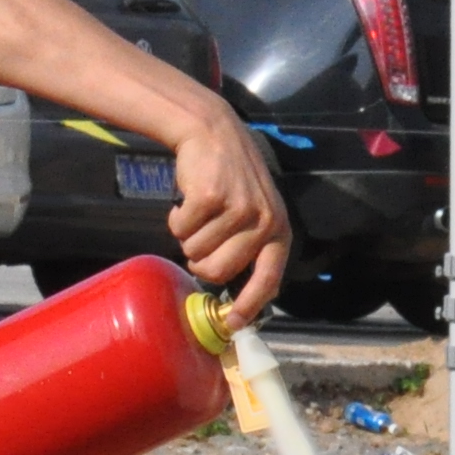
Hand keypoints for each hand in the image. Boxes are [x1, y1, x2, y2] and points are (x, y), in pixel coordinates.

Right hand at [165, 121, 291, 324]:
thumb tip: (249, 298)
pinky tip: (187, 199)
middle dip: (200, 263)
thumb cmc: (231, 179)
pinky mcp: (210, 197)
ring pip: (196, 251)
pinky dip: (176, 218)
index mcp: (278, 230)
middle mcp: (263, 221)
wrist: (213, 131)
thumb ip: (253, 248)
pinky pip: (180, 229)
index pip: (268, 278)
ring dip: (188, 236)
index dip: (249, 305)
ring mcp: (237, 208)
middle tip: (199, 242)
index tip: (232, 323)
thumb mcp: (256, 211)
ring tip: (199, 211)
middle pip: (219, 272)